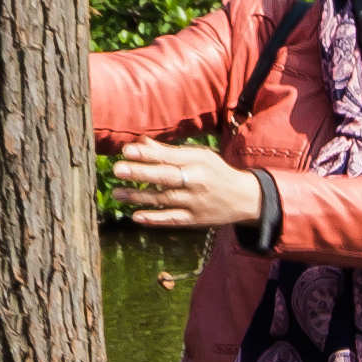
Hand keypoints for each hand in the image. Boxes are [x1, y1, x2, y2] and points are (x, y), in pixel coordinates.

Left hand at [111, 137, 263, 234]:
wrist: (244, 198)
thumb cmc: (215, 172)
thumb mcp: (198, 156)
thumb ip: (169, 151)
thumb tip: (140, 142)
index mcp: (197, 161)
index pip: (169, 157)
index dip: (147, 153)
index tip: (126, 150)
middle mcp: (196, 181)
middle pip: (166, 177)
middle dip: (141, 173)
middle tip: (117, 169)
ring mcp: (195, 202)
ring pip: (164, 199)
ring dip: (139, 197)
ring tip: (117, 193)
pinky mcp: (195, 220)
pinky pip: (172, 219)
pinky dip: (154, 219)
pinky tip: (136, 217)